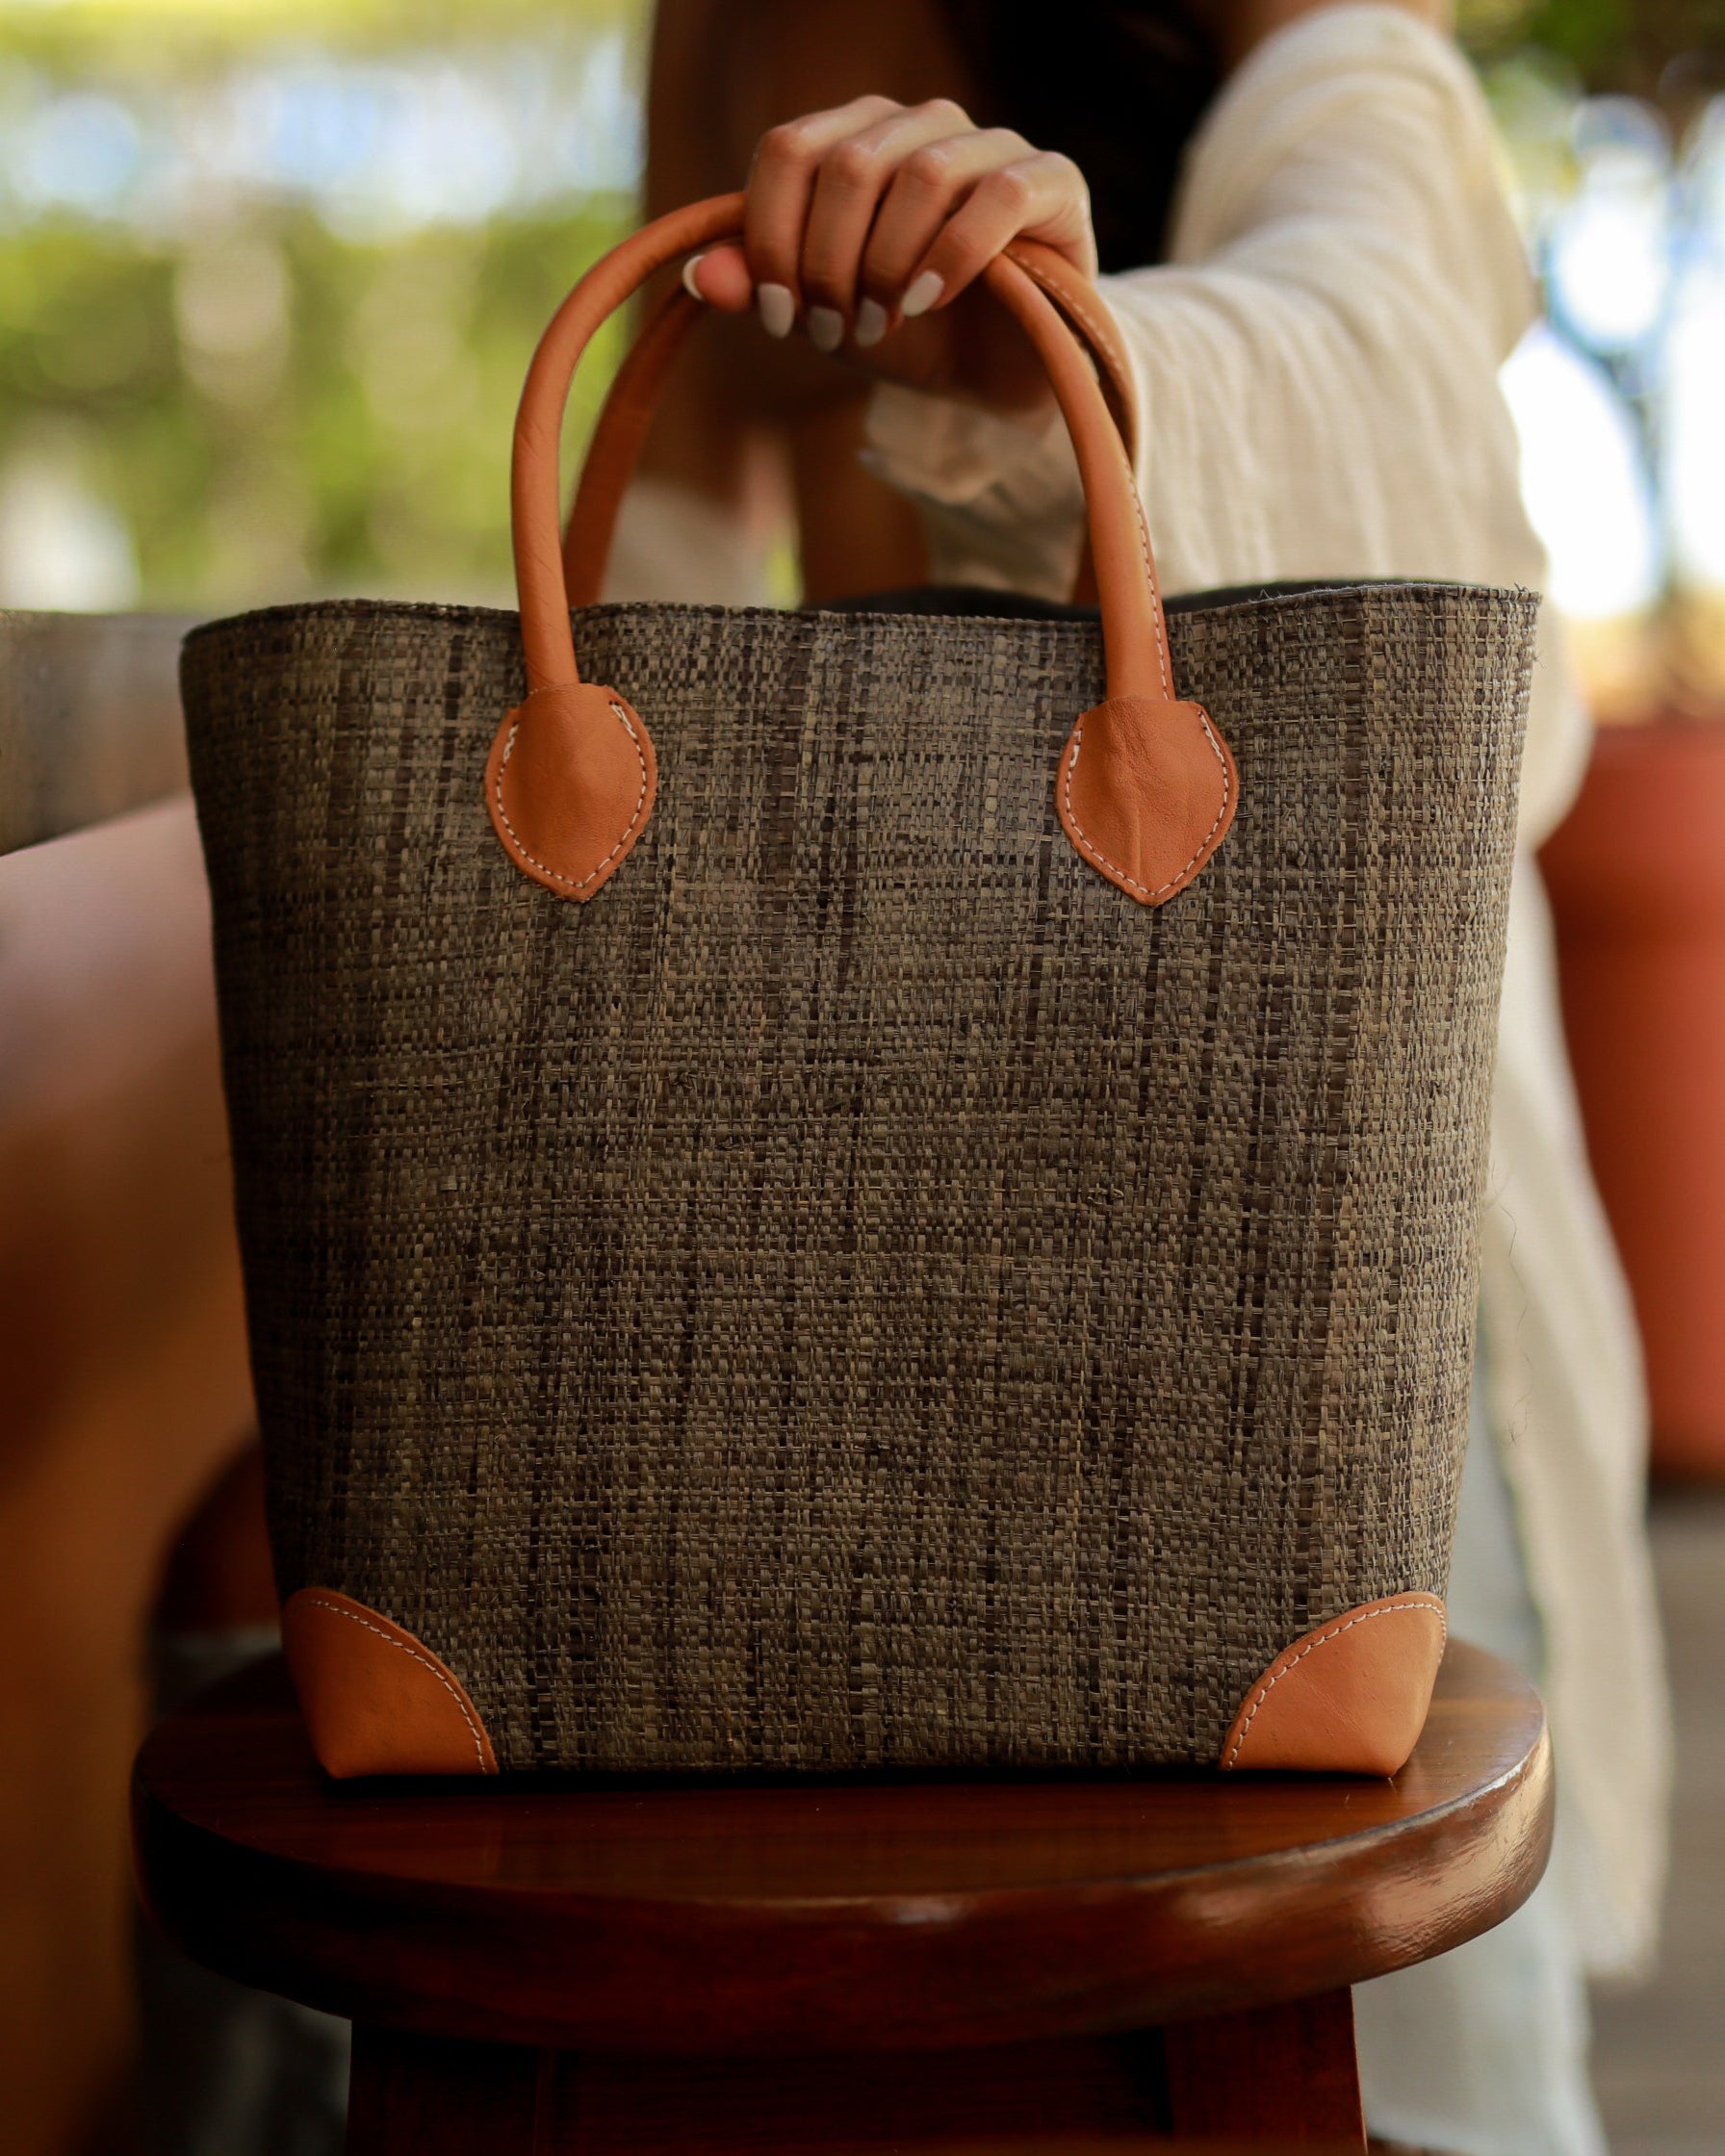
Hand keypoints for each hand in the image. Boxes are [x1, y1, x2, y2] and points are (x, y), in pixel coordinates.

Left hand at [682, 95, 1096, 417]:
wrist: (999, 379)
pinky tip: (928, 303)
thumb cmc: (911, 337)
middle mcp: (923, 125)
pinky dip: (951, 256)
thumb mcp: (824, 319)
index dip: (770, 236)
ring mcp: (992, 146)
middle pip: (848, 165)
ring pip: (920, 174)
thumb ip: (762, 290)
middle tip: (834, 330)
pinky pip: (996, 195)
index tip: (779, 314)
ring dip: (886, 265)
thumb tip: (699, 275)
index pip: (789, 150)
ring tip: (880, 325)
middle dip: (828, 262)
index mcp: (860, 139)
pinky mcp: (1052, 182)